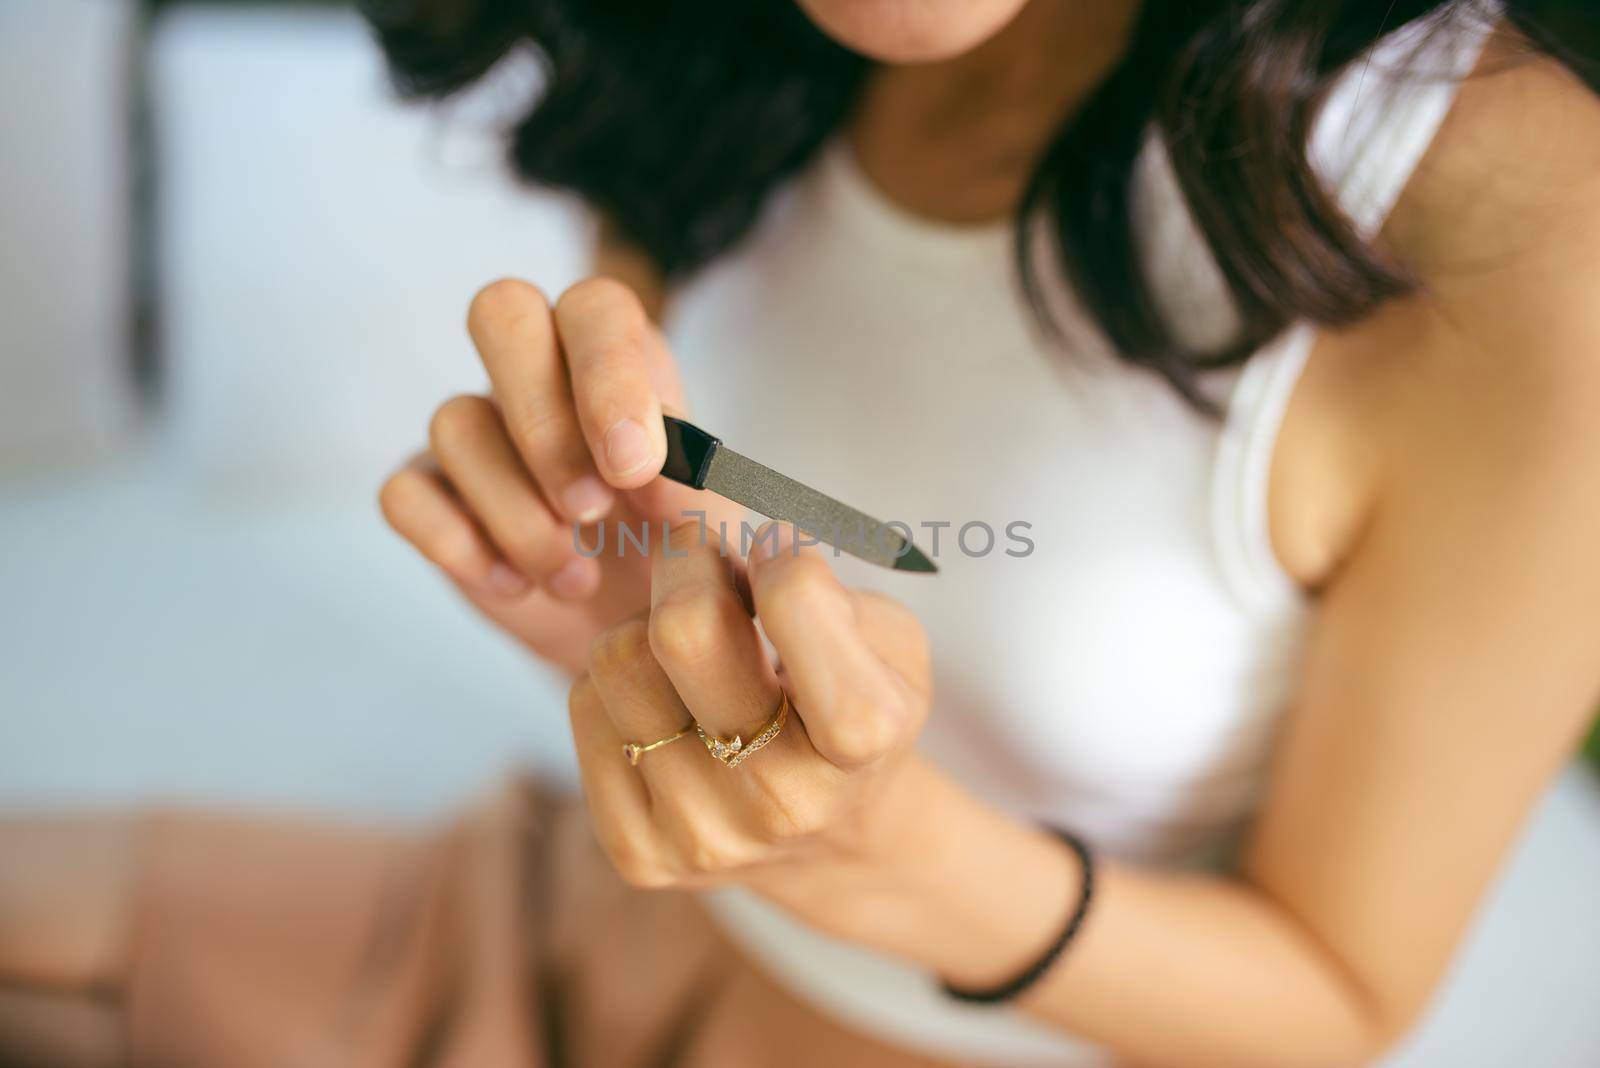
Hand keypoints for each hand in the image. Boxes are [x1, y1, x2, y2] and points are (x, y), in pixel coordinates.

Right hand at [379, 277, 742, 672]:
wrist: (640, 634)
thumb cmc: (680, 555)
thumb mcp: (711, 523)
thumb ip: (691, 483)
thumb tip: (649, 472)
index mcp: (617, 355)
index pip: (594, 308)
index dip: (609, 377)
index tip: (636, 468)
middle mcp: (536, 371)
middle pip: (500, 313)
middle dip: (546, 424)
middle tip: (592, 510)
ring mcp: (475, 428)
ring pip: (454, 421)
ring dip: (518, 514)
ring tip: (575, 578)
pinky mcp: (429, 492)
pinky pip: (404, 494)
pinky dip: (458, 545)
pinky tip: (517, 587)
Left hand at [568, 520, 934, 928]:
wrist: (828, 838)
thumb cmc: (853, 705)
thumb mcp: (888, 640)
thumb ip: (828, 588)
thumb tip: (744, 553)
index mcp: (864, 734)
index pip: (793, 600)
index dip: (776, 554)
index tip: (776, 555)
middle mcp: (783, 799)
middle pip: (681, 628)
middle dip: (687, 562)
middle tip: (704, 556)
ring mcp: (703, 834)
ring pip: (616, 659)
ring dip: (645, 623)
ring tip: (688, 643)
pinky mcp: (637, 851)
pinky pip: (584, 707)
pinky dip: (619, 683)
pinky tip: (665, 701)